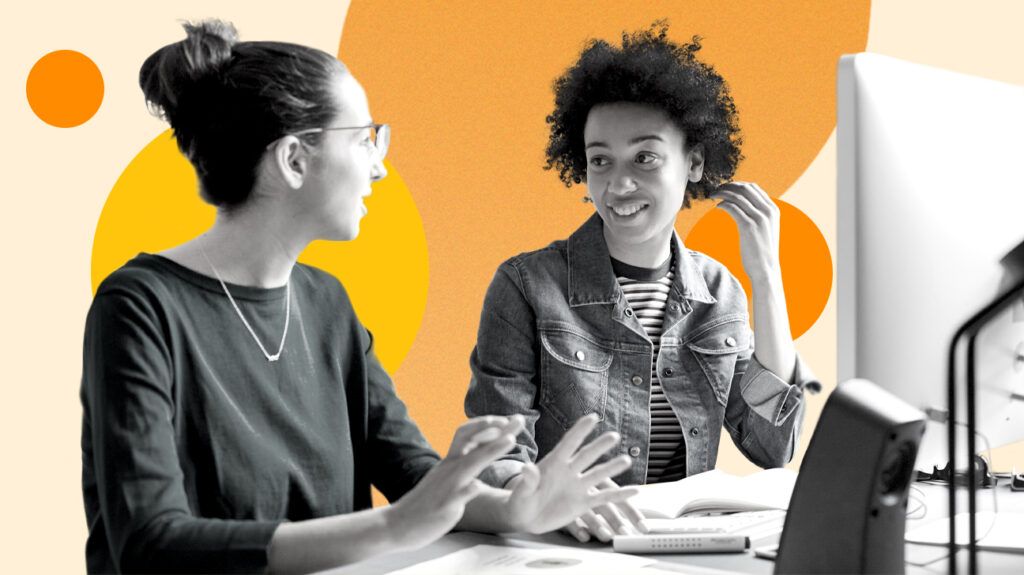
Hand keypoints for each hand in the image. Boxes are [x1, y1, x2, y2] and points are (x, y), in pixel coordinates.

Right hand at [387, 415, 524, 549]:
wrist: (400, 524)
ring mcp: (448, 486)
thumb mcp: (446, 476)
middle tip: (520, 420)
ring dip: (490, 450)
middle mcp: (450, 468)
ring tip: (510, 440)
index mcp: (451, 461)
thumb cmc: (428, 500)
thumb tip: (479, 449)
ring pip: (470, 463)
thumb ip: (462, 463)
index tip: (509, 419)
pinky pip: (458, 495)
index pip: (468, 433)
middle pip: (474, 440)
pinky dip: (468, 489)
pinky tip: (477, 486)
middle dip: (498, 429)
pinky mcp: (445, 505)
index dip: (488, 424)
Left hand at [503, 414, 638, 535]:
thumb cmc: (519, 501)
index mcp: (553, 463)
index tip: (593, 417)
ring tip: (627, 460)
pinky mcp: (583, 503)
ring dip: (612, 467)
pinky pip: (604, 498)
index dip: (580, 430)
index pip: (569, 443)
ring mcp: (577, 486)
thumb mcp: (521, 492)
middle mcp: (568, 471)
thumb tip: (527, 468)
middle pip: (587, 455)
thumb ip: (527, 481)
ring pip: (598, 474)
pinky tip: (635, 490)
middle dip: (600, 446)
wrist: (524, 519)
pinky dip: (619, 495)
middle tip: (614, 435)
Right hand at [561, 479, 647, 542]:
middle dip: (616, 520)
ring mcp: (572, 497)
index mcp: (602, 484)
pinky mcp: (558, 507)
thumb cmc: (576, 490)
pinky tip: (584, 536)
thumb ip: (611, 505)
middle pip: (605, 505)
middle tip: (625, 533)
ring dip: (597, 525)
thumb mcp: (595, 493)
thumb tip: (630, 522)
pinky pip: (568, 519)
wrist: (548, 482)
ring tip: (606, 536)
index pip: (621, 500)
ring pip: (587, 512)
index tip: (644, 527)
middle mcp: (588, 489)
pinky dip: (577, 528)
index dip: (633, 513)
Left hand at [712, 182, 780, 281]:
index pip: (753, 187)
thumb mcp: (765, 229)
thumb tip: (744, 207)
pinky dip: (723, 205)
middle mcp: (768, 211)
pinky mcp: (749, 226)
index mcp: (773, 209)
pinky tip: (717, 208)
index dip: (737, 185)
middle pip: (745, 188)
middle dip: (728, 186)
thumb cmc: (762, 251)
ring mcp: (759, 218)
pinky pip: (732, 208)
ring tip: (712, 196)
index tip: (725, 188)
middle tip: (716, 190)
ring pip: (737, 196)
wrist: (766, 269)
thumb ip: (759, 216)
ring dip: (722, 193)